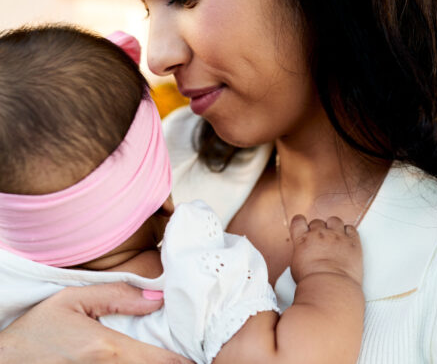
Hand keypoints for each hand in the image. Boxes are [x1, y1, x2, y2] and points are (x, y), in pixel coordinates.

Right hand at [0, 283, 193, 363]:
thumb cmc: (38, 330)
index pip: (163, 361)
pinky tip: (147, 359)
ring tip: (174, 357)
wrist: (6, 360)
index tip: (202, 354)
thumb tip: (157, 296)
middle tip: (192, 354)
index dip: (186, 361)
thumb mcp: (73, 299)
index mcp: (108, 349)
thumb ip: (117, 295)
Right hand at [289, 215, 362, 285]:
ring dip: (334, 227)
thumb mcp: (296, 267)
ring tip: (335, 238)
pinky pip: (351, 228)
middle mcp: (319, 234)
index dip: (301, 223)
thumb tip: (304, 255)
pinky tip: (347, 240)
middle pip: (317, 221)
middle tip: (321, 240)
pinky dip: (349, 232)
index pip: (298, 221)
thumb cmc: (312, 282)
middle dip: (318, 229)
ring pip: (335, 220)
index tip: (303, 227)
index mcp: (303, 239)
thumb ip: (301, 253)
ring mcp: (337, 236)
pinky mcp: (352, 242)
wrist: (330, 287)